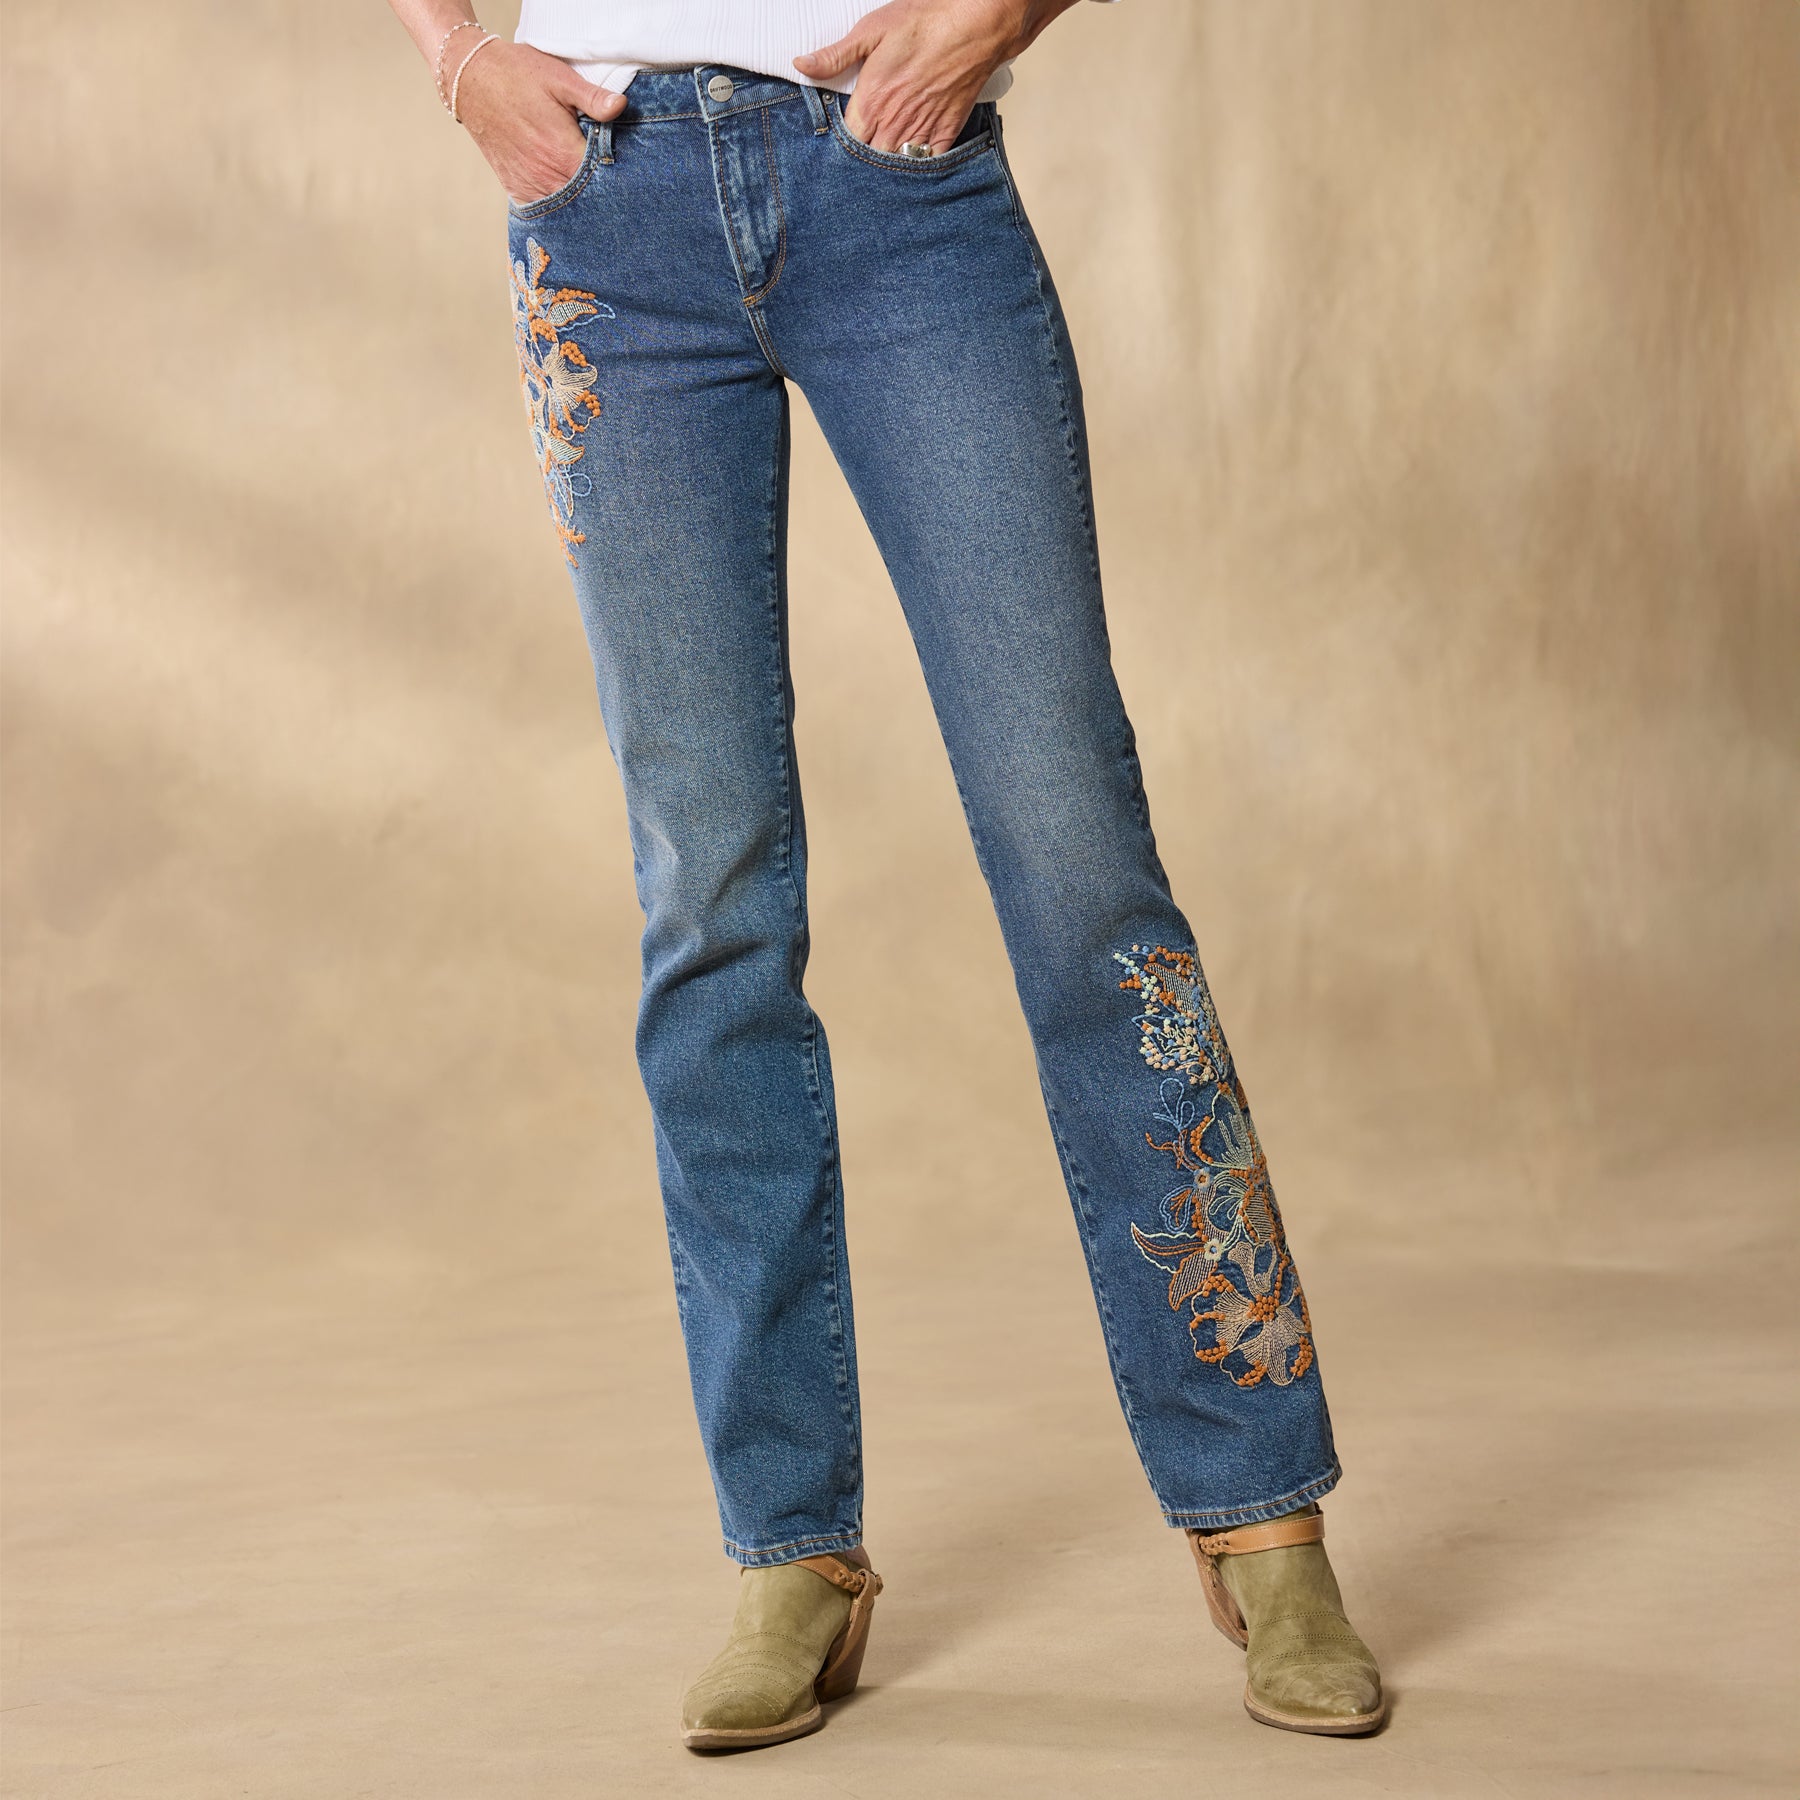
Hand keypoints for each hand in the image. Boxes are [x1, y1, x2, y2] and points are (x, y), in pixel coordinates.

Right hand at [454, 40, 625, 205]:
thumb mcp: (559, 78)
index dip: (618, 180)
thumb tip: (621, 105)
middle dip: (602, 195)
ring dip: (580, 204)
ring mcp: (529, 185)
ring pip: (565, 209)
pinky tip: (568, 195)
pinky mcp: (515, 187)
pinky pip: (543, 208)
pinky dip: (557, 205)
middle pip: (586, 200)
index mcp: (563, 152)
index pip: (602, 181)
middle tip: (618, 192)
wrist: (469, 79)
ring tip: (594, 195)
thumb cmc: (517, 74)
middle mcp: (546, 176)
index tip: (629, 177)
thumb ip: (593, 98)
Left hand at [793, 0, 1075, 154]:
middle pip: (869, 160)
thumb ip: (835, 55)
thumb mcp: (871, 31)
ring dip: (887, 168)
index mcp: (871, 103)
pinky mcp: (945, 134)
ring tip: (881, 167)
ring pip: (895, 166)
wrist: (974, 27)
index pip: (846, 142)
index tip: (840, 144)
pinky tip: (910, 165)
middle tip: (858, 161)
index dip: (841, 147)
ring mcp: (920, 132)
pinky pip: (926, 165)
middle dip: (863, 162)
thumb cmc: (926, 24)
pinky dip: (917, 168)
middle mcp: (893, 124)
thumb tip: (802, 64)